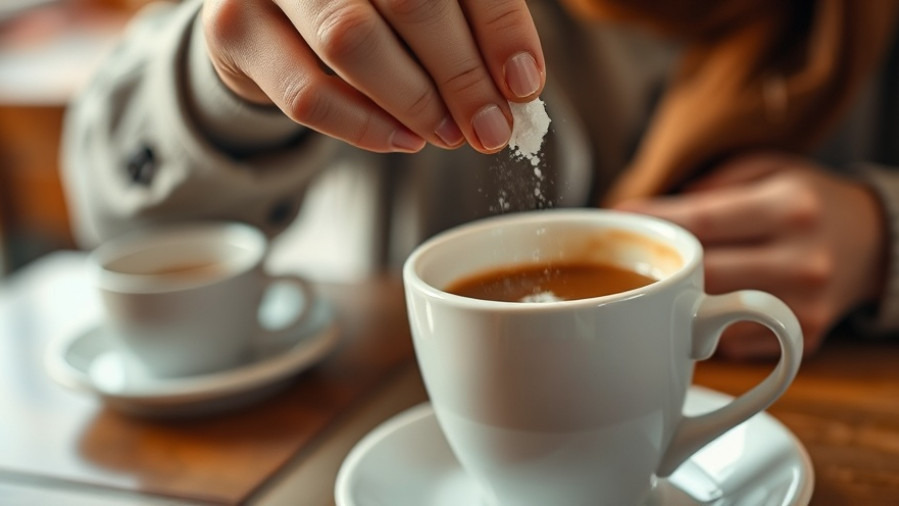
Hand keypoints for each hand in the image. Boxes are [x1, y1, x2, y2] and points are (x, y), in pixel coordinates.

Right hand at [202, 0, 544, 153]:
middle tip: (492, 128)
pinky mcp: (236, 26)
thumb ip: (469, 25)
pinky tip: (403, 139)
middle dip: (462, 76)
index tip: (524, 86)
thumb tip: (517, 86)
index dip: (500, 29)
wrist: (276, 13)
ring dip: (415, 102)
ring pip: (352, 42)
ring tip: (452, 135)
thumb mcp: (425, 0)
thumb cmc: (368, 4)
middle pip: (410, 2)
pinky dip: (364, 125)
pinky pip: (306, 92)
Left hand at [616, 152, 886, 358]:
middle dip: (660, 266)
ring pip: (712, 316)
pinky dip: (706, 328)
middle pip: (702, 275)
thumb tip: (648, 215)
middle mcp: (803, 261)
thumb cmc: (805, 201)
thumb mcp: (765, 169)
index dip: (653, 221)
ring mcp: (803, 308)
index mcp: (791, 209)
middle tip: (628, 256)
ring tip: (658, 284)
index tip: (616, 217)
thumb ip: (710, 186)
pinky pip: (731, 342)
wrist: (872, 244)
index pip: (702, 221)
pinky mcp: (802, 341)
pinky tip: (698, 309)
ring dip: (678, 302)